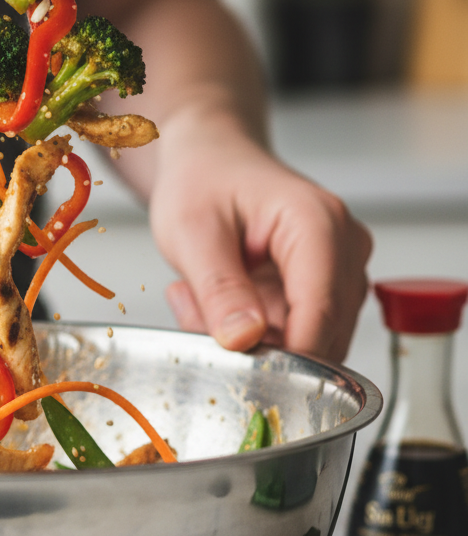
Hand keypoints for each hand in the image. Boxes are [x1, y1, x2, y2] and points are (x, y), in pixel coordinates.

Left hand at [147, 110, 371, 361]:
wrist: (210, 161)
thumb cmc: (203, 180)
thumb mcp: (191, 232)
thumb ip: (219, 288)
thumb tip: (244, 340)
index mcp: (318, 223)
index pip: (320, 312)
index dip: (285, 356)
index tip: (241, 375)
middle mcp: (343, 247)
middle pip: (318, 332)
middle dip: (254, 344)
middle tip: (191, 310)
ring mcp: (339, 270)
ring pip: (306, 341)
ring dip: (247, 337)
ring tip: (198, 295)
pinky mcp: (325, 288)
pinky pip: (295, 334)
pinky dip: (251, 330)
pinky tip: (216, 298)